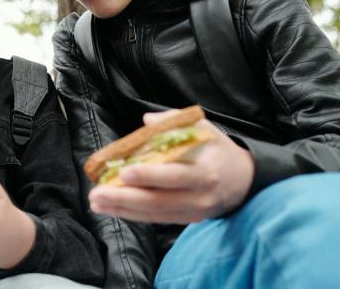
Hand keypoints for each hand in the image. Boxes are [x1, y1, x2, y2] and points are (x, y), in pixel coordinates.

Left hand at [89, 110, 254, 222]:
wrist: (244, 180)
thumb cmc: (216, 149)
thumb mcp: (204, 129)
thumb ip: (175, 122)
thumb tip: (148, 121)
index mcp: (205, 170)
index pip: (175, 175)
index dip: (149, 175)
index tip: (124, 172)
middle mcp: (199, 195)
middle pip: (159, 200)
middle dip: (125, 198)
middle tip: (96, 194)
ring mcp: (193, 211)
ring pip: (154, 213)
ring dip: (122, 209)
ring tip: (96, 203)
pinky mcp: (187, 220)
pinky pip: (157, 219)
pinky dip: (132, 215)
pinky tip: (111, 209)